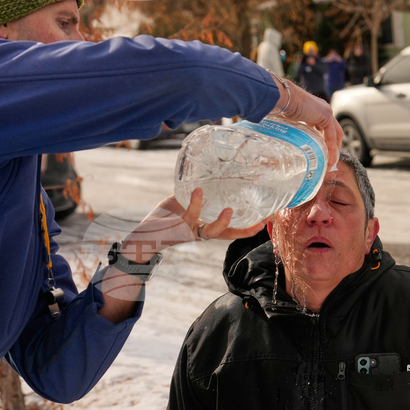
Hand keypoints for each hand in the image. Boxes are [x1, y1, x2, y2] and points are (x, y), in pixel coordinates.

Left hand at [97, 189, 266, 321]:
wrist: (142, 234)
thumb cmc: (163, 219)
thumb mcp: (181, 203)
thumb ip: (193, 193)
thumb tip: (204, 174)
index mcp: (206, 228)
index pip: (232, 229)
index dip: (249, 227)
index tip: (266, 220)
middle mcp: (202, 233)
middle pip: (228, 234)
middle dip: (246, 230)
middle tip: (262, 222)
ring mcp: (192, 232)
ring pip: (212, 231)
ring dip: (222, 222)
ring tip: (230, 210)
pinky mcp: (179, 228)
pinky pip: (191, 215)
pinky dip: (195, 203)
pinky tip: (198, 190)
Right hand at [270, 75, 343, 166]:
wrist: (283, 96)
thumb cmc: (280, 105)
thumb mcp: (289, 120)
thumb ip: (293, 128)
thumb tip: (282, 138)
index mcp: (315, 110)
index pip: (326, 127)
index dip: (327, 140)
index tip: (323, 152)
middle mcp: (323, 110)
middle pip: (334, 131)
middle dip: (334, 146)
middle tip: (330, 160)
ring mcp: (326, 111)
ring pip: (335, 134)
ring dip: (334, 149)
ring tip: (330, 163)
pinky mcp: (326, 115)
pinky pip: (331, 135)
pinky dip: (332, 148)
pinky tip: (329, 158)